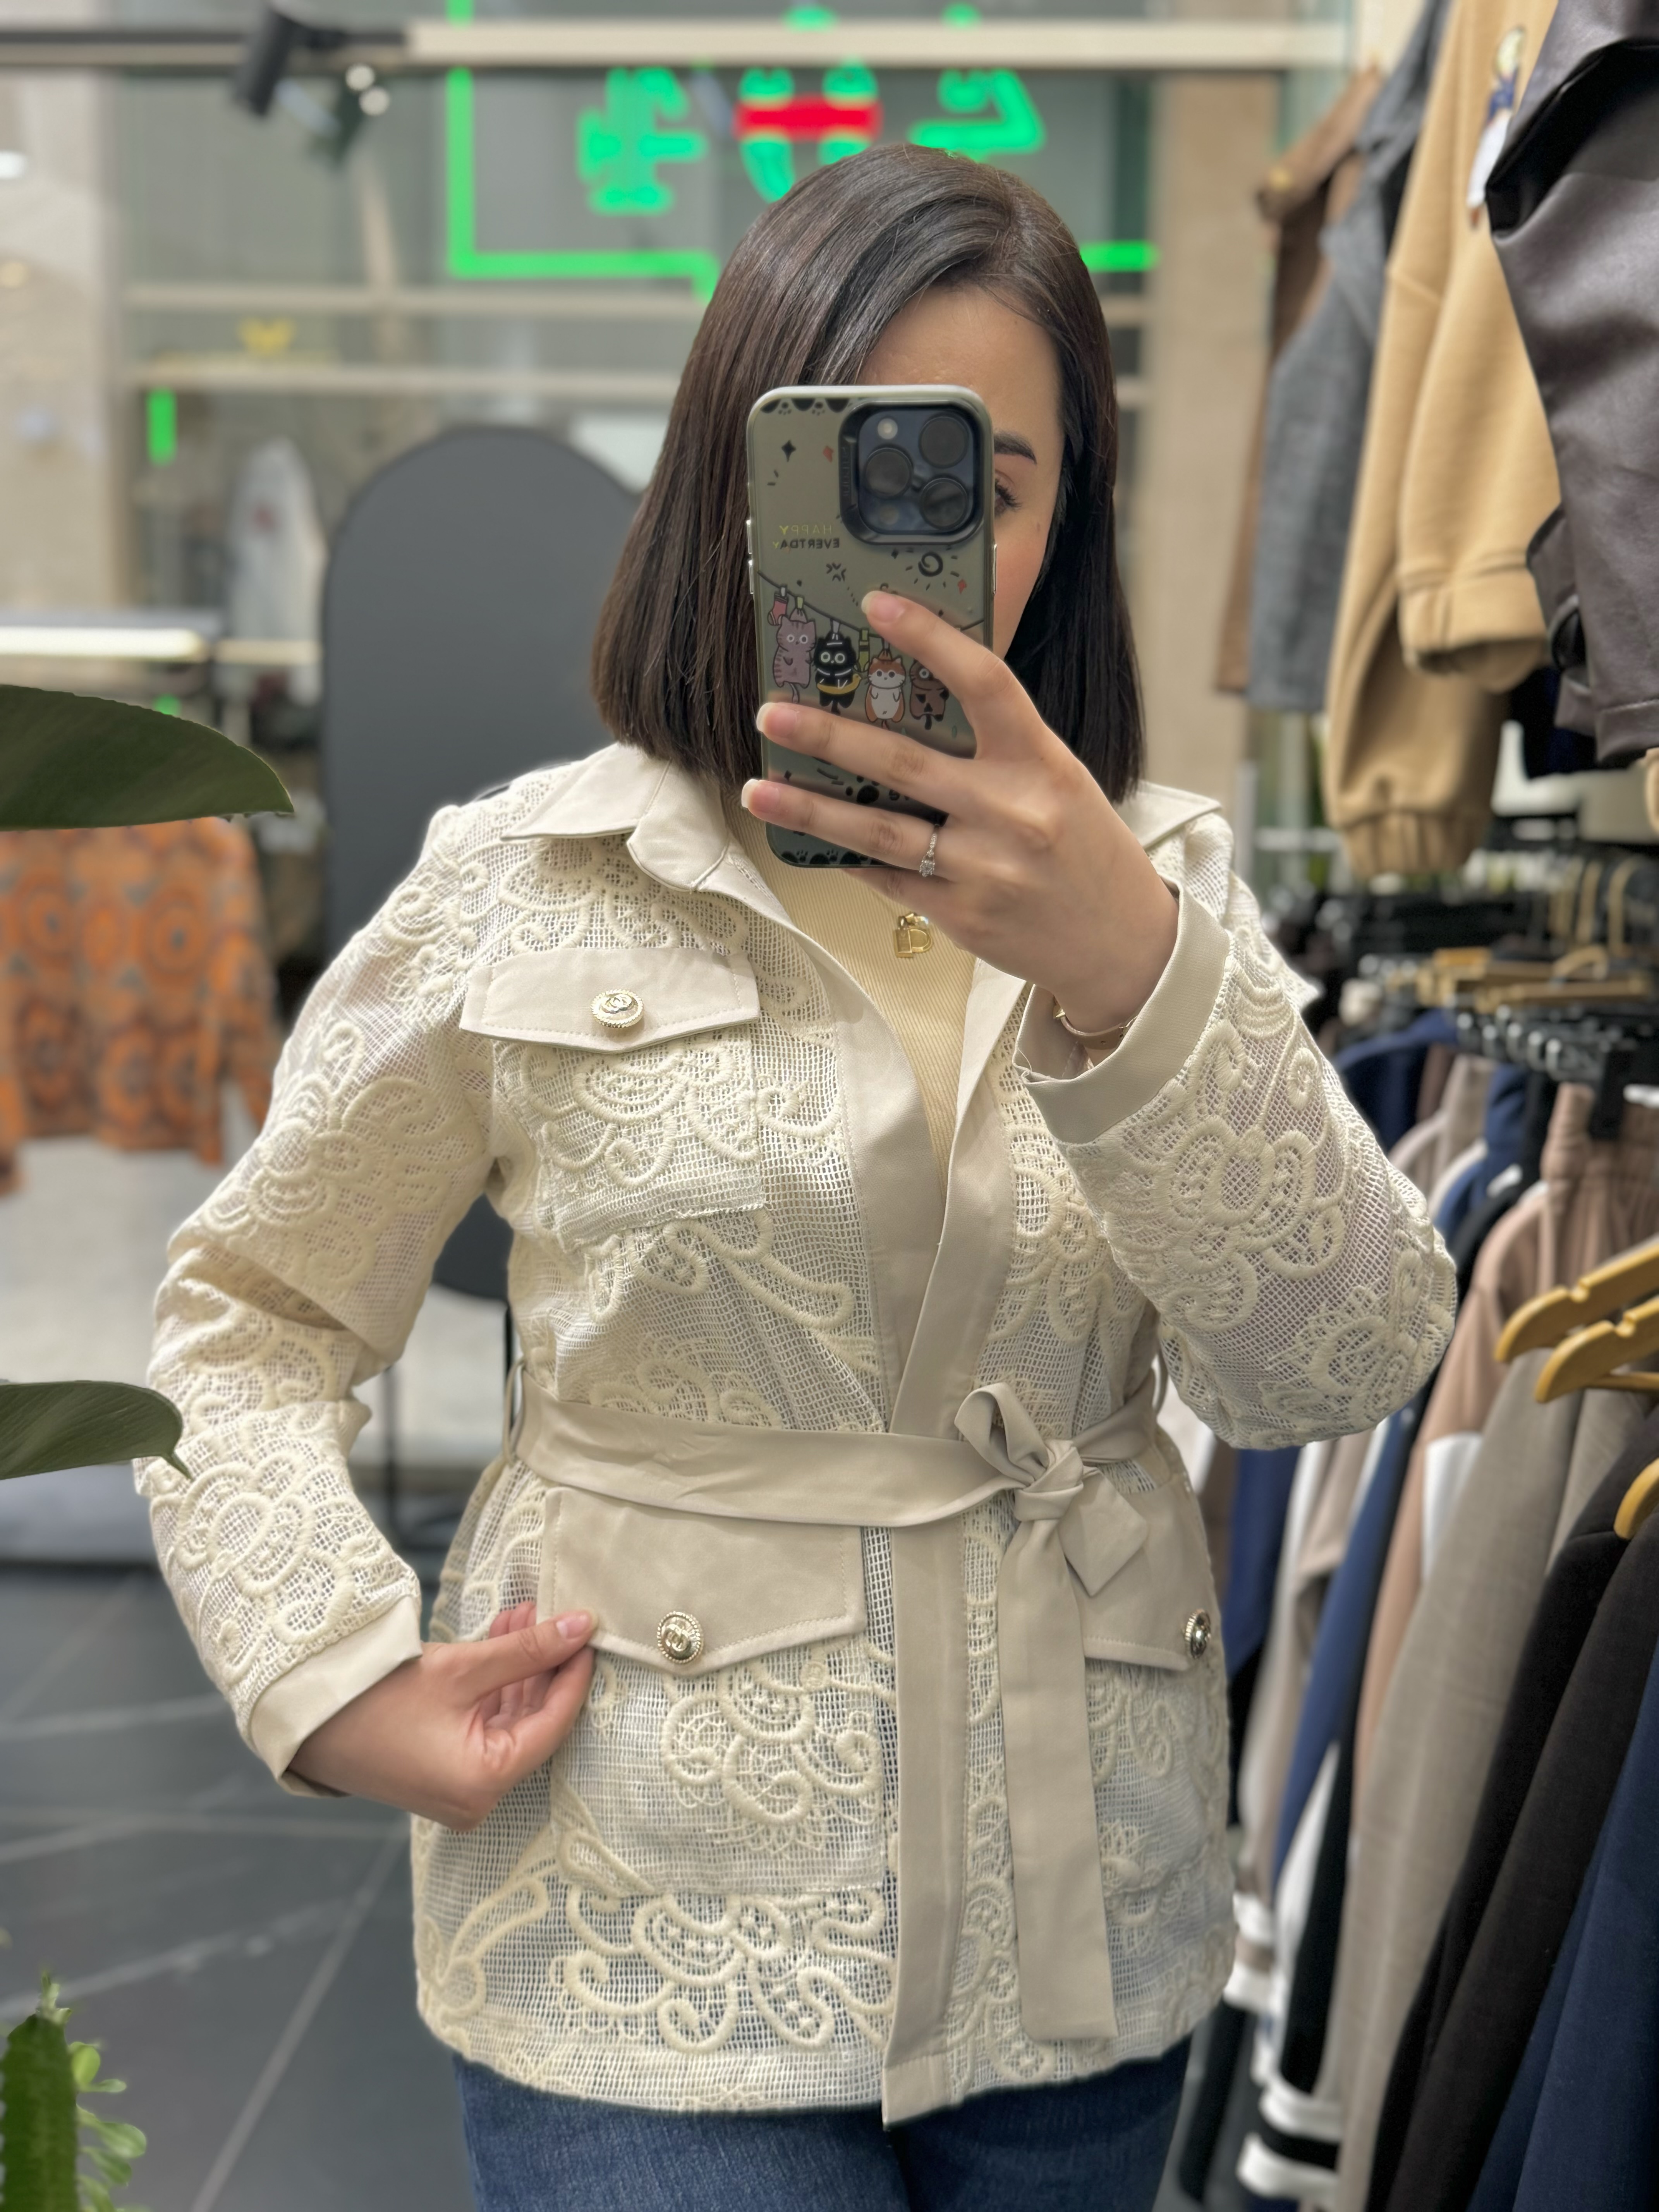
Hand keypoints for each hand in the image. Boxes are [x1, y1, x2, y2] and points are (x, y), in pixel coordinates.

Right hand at [289, 1602, 595, 1829]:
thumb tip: (581, 1628)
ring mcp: (460, 1787)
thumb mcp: (461, 1670)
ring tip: (525, 1613)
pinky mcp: (445, 1769)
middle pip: (533, 1722)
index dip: (574, 1675)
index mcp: (484, 1784)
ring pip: (510, 1719)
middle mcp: (477, 1797)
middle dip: (544, 1664)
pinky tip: (503, 1636)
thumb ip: (526, 1651)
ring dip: (520, 1667)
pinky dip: (496, 1684)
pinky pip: (485, 1724)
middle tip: (555, 1615)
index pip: (553, 1724)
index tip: (589, 1635)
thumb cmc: (378, 1699)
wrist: (309, 1718)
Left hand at [747, 590, 1178, 1036]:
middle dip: (828, 735)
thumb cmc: (1084, 851)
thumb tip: (911, 709)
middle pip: (903, 762)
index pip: (985, 682)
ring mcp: (982, 869)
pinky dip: (846, 857)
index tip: (876, 604)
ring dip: (809, 809)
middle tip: (771, 712)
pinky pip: (888, 877)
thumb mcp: (1057, 783)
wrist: (1122, 945)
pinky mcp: (960, 915)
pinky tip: (807, 841)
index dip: (930, 637)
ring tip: (758, 788)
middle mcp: (1012, 813)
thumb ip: (997, 750)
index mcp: (1043, 763)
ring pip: (877, 830)